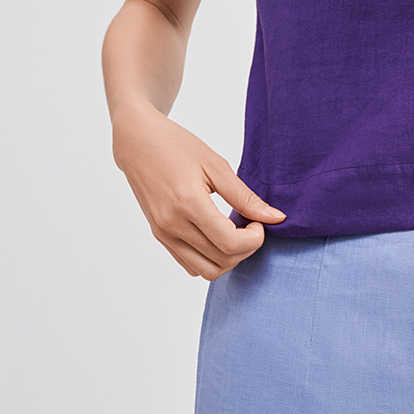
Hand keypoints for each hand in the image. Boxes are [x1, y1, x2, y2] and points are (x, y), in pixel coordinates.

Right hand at [111, 99, 284, 279]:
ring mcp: (163, 234)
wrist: (137, 142)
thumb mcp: (216, 165)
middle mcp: (172, 225)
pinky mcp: (159, 236)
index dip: (254, 239)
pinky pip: (190, 265)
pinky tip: (217, 236)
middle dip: (246, 249)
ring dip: (229, 259)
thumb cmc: (176, 146)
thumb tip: (275, 218)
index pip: (230, 244)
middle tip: (251, 225)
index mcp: (188, 204)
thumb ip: (246, 197)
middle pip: (221, 261)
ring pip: (205, 271)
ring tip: (235, 233)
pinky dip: (210, 259)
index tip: (259, 222)